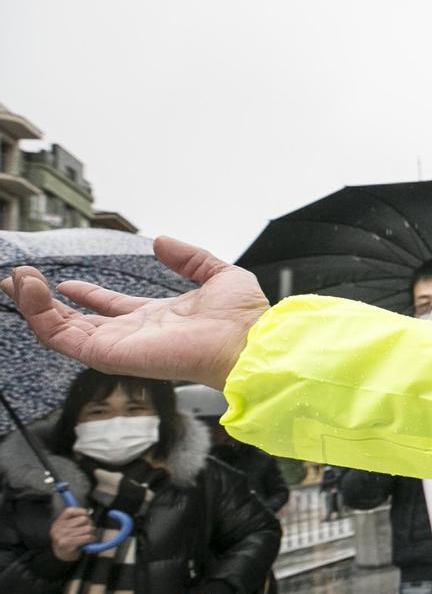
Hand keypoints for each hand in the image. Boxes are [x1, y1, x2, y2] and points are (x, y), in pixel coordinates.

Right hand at [1, 237, 268, 389]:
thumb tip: (162, 241)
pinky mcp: (107, 353)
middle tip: (20, 280)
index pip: (110, 308)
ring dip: (34, 304)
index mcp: (155, 319)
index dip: (87, 295)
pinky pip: (61, 336)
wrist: (247, 339)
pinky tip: (30, 289)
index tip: (64, 282)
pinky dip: (39, 313)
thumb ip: (189, 258)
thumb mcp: (216, 274)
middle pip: (76, 322)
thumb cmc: (242, 317)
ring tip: (16, 280)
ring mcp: (117, 346)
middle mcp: (133, 335)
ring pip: (60, 330)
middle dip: (45, 302)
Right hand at [49, 508, 94, 562]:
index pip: (69, 511)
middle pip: (83, 519)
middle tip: (88, 529)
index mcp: (58, 523)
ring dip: (91, 532)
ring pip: (88, 528)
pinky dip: (92, 539)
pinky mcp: (68, 544)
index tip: (86, 514)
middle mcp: (58, 529)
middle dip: (89, 523)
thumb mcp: (66, 527)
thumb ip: (74, 519)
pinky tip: (89, 541)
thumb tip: (88, 512)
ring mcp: (62, 536)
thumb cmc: (68, 539)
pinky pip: (87, 537)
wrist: (61, 556)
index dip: (81, 511)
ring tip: (87, 536)